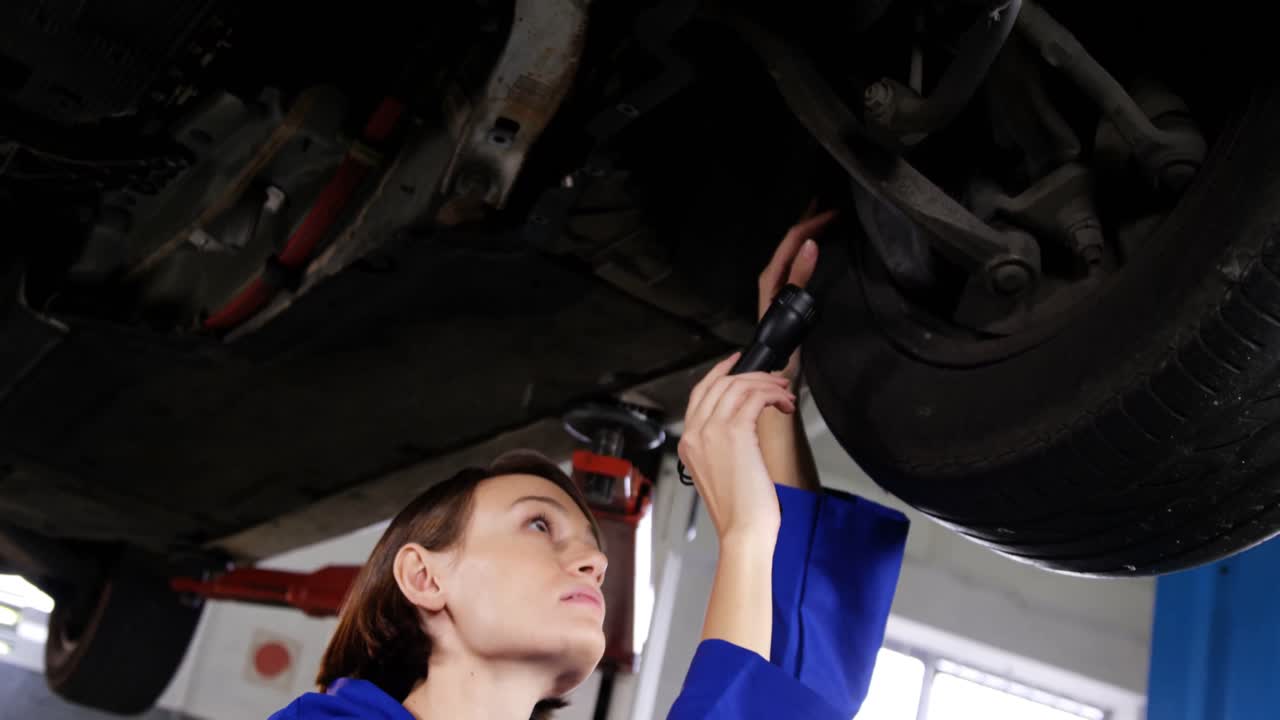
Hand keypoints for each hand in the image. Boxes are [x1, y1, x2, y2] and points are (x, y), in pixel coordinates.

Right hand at [677, 352, 796, 540]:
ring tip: (784, 393)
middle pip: (720, 384)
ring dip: (766, 384)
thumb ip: (721, 445)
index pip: (700, 394)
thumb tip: (745, 420)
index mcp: (687, 443)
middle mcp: (695, 433)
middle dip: (751, 376)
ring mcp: (711, 431)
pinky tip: (784, 403)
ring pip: (739, 386)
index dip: (721, 373)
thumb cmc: (739, 511)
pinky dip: (773, 395)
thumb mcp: (719, 472)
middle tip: (774, 379)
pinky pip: (754, 398)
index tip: (737, 364)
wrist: (743, 531)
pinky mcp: (735, 433)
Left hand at [757, 202, 838, 381]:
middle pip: (791, 240)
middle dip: (809, 219)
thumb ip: (800, 275)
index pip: (793, 239)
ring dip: (809, 230)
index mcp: (772, 275)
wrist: (774, 368)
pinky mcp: (786, 291)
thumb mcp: (792, 305)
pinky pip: (798, 260)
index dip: (812, 223)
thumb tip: (811, 244)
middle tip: (830, 202)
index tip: (834, 212)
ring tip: (826, 215)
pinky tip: (820, 244)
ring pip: (794, 249)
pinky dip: (809, 246)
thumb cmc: (782, 341)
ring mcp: (778, 283)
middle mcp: (773, 275)